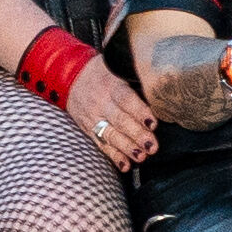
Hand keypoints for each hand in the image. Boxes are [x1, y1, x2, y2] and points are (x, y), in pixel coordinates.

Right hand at [63, 56, 159, 173]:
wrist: (70, 76)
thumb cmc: (103, 72)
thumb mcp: (117, 67)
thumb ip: (135, 78)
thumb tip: (160, 88)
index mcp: (111, 85)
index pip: (126, 100)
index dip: (140, 112)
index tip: (153, 123)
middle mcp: (101, 102)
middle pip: (120, 120)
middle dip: (137, 135)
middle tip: (152, 146)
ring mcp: (93, 117)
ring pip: (110, 135)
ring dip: (127, 148)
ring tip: (141, 157)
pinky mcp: (88, 129)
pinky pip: (101, 144)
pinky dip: (113, 156)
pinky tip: (125, 165)